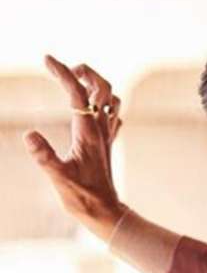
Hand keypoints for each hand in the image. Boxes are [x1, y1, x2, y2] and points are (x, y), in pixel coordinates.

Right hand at [22, 55, 126, 241]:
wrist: (106, 213)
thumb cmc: (83, 198)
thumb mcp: (58, 178)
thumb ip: (44, 156)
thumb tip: (29, 134)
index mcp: (89, 133)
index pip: (78, 93)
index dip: (63, 73)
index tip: (47, 59)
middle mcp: (101, 130)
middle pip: (104, 89)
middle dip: (86, 72)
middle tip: (64, 68)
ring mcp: (107, 137)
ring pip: (112, 100)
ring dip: (97, 85)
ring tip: (77, 79)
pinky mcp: (107, 145)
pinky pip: (112, 116)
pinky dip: (104, 103)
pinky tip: (92, 108)